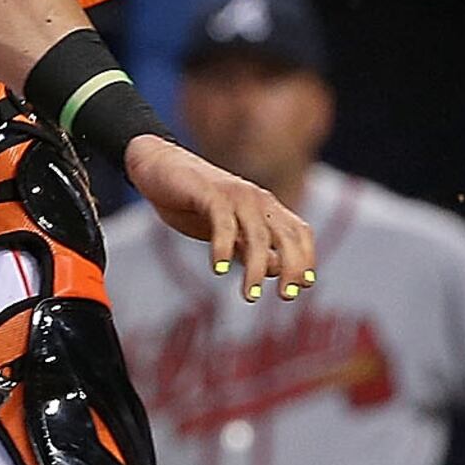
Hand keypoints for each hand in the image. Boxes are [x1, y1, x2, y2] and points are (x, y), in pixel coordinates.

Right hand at [125, 138, 315, 302]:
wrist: (159, 167)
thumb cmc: (194, 203)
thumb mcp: (227, 232)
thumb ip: (249, 249)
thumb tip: (275, 270)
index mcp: (265, 207)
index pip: (299, 232)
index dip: (305, 259)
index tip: (303, 287)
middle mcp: (257, 199)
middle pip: (287, 235)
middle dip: (292, 266)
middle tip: (286, 296)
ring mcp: (235, 195)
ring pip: (257, 235)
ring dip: (257, 267)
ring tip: (249, 295)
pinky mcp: (210, 193)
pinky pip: (223, 223)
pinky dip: (224, 247)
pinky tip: (219, 269)